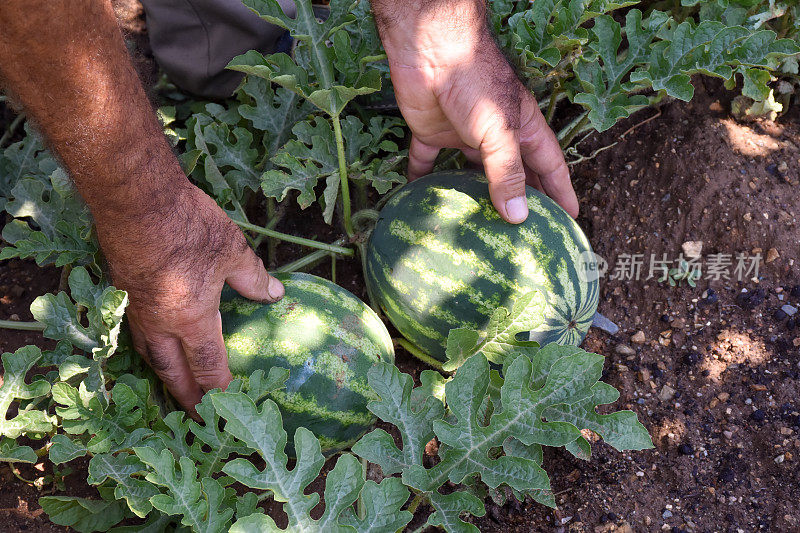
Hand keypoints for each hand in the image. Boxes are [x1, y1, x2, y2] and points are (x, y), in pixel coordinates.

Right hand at [98, 181, 283, 412]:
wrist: (134, 198)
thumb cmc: (189, 226)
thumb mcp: (233, 251)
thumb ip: (254, 278)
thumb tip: (276, 295)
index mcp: (191, 320)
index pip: (208, 367)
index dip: (220, 389)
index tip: (230, 405)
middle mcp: (161, 324)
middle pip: (172, 372)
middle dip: (185, 396)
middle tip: (195, 416)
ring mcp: (136, 309)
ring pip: (151, 354)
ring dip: (164, 373)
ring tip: (174, 383)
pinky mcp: (122, 291)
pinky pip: (138, 330)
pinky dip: (151, 345)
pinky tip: (157, 338)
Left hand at [374, 1, 577, 220]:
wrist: (429, 49)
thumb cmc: (473, 79)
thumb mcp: (498, 129)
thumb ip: (507, 172)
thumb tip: (518, 215)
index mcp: (522, 129)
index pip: (549, 166)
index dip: (560, 192)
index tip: (570, 219)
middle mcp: (495, 136)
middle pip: (512, 175)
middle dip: (519, 202)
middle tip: (526, 235)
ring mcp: (463, 136)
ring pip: (471, 175)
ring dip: (474, 199)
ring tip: (478, 231)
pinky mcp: (432, 133)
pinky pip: (426, 163)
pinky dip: (424, 180)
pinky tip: (423, 200)